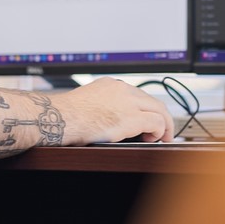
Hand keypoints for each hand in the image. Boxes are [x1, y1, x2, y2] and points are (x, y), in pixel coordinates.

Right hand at [54, 77, 173, 144]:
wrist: (60, 117)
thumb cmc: (66, 115)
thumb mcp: (87, 103)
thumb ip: (103, 106)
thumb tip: (112, 121)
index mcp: (110, 85)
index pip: (137, 94)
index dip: (147, 108)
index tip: (148, 118)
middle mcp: (121, 90)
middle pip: (152, 100)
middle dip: (161, 116)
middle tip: (163, 130)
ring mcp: (127, 102)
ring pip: (159, 109)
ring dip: (164, 124)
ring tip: (161, 136)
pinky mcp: (131, 117)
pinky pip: (156, 122)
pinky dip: (159, 131)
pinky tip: (153, 138)